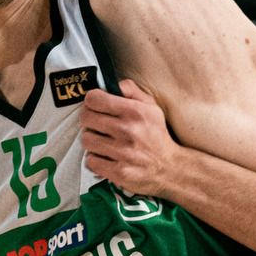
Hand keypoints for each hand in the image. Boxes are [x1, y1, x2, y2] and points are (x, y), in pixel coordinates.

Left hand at [81, 81, 179, 197]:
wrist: (169, 167)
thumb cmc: (156, 135)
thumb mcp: (151, 106)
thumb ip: (130, 90)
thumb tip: (111, 84)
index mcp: (135, 111)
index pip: (94, 99)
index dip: (91, 101)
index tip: (95, 106)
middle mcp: (128, 130)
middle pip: (86, 118)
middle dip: (89, 119)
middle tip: (96, 123)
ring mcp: (123, 152)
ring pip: (86, 139)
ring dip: (92, 140)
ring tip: (103, 141)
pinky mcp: (118, 171)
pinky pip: (91, 161)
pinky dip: (95, 159)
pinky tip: (106, 156)